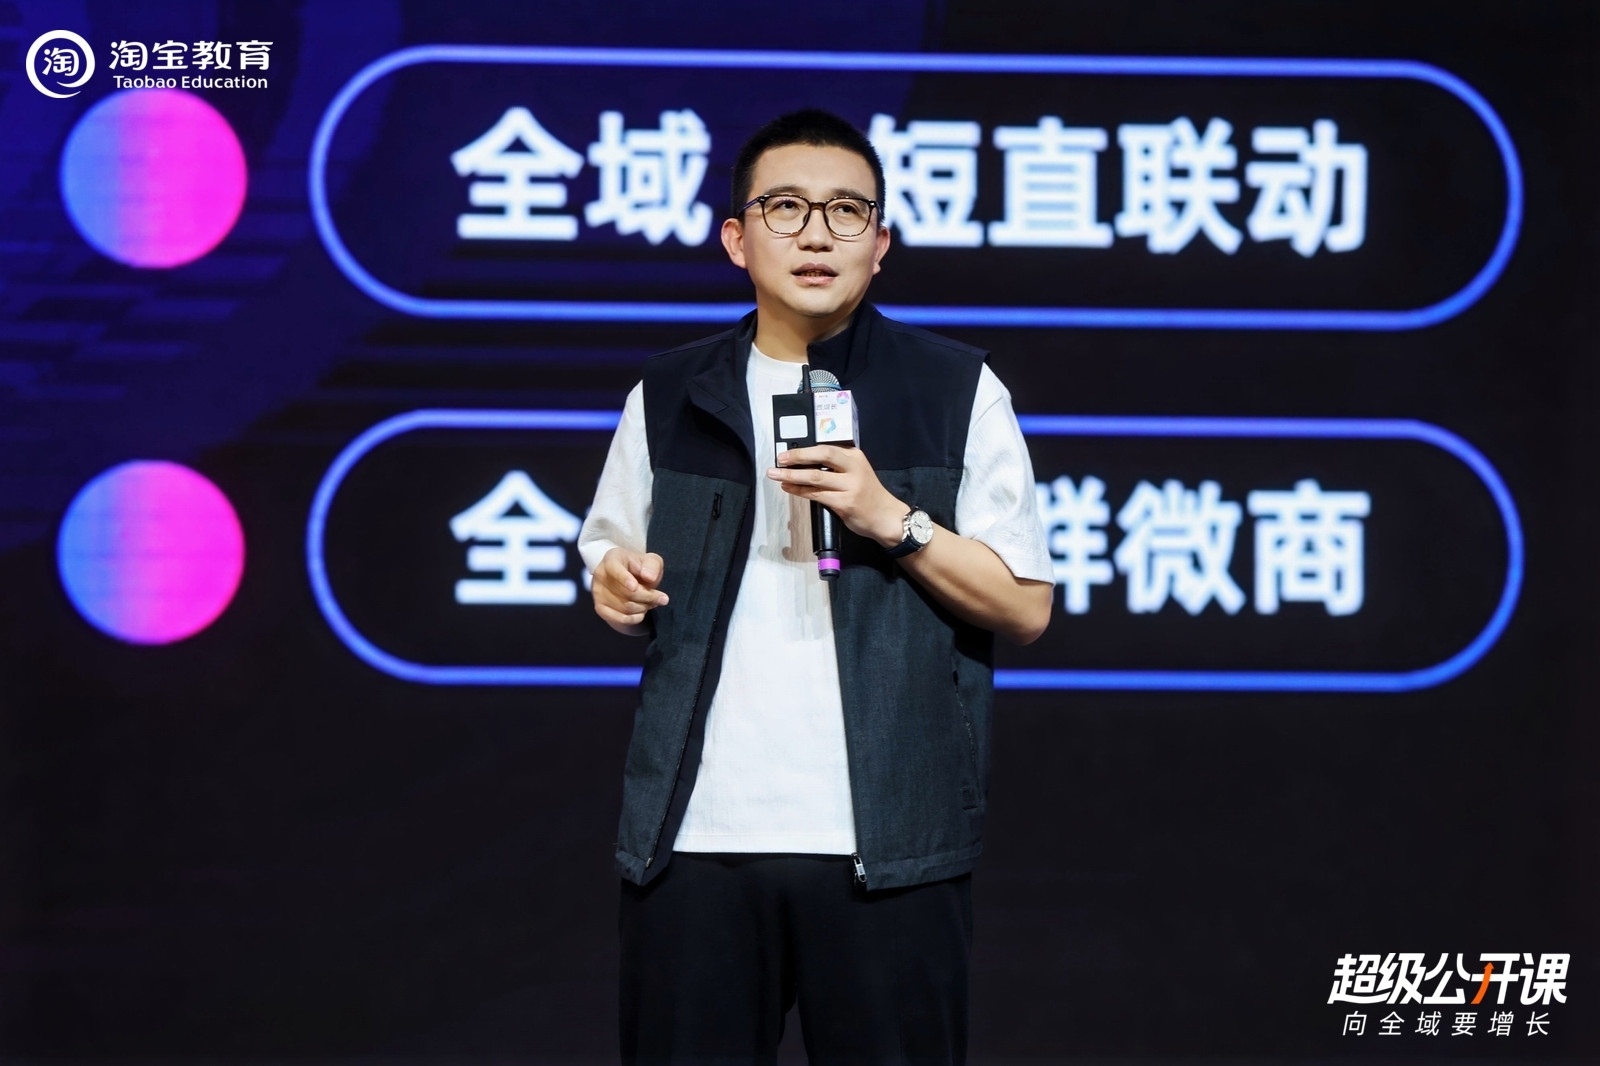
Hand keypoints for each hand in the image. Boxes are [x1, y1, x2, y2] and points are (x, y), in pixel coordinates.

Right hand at [591, 547, 667, 631]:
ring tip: (652, 602)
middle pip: (627, 592)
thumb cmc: (640, 568)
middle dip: (648, 597)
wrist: (628, 580)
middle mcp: (600, 574)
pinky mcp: (599, 608)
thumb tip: (649, 577)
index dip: (624, 578)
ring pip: (625, 607)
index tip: (634, 587)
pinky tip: (642, 613)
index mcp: (612, 558)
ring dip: (644, 607)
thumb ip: (652, 565)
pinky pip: (619, 618)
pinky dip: (634, 618)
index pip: (614, 568)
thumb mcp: (651, 561)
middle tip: (662, 598)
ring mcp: (597, 593)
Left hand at [767, 445, 904, 546]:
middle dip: (797, 456)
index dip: (805, 448)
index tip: (787, 450)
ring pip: (815, 477)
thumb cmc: (868, 495)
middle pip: (822, 455)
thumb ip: (837, 466)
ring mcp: (850, 486)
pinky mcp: (844, 503)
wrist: (885, 517)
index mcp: (855, 456)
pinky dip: (799, 491)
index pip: (827, 447)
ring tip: (775, 474)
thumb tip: (805, 463)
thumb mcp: (857, 472)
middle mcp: (853, 468)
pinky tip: (788, 488)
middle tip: (780, 459)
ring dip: (791, 475)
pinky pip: (816, 495)